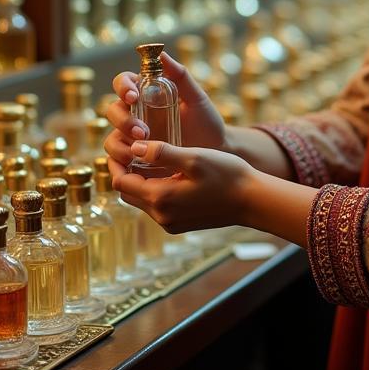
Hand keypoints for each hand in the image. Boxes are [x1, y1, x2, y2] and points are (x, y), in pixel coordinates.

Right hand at [103, 51, 226, 168]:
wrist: (216, 152)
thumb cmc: (206, 121)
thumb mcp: (196, 98)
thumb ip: (180, 76)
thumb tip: (161, 52)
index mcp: (145, 94)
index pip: (123, 83)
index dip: (123, 87)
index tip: (133, 96)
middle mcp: (135, 115)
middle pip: (113, 111)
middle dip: (123, 120)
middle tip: (142, 132)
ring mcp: (132, 139)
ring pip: (111, 139)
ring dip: (120, 146)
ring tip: (139, 152)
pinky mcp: (135, 160)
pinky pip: (117, 164)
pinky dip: (118, 166)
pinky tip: (130, 169)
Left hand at [108, 141, 255, 232]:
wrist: (252, 201)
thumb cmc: (227, 176)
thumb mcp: (194, 158)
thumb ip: (162, 153)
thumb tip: (134, 148)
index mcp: (160, 198)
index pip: (121, 182)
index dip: (116, 163)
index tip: (120, 145)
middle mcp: (161, 215)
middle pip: (127, 193)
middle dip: (125, 172)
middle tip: (131, 150)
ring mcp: (170, 223)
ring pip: (142, 200)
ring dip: (139, 181)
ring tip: (147, 159)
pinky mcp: (180, 224)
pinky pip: (157, 207)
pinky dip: (154, 190)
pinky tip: (167, 174)